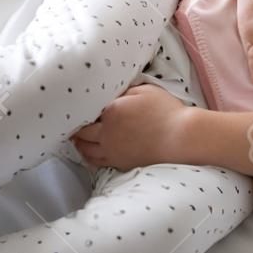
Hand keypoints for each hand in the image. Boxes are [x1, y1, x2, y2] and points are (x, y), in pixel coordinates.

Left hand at [70, 84, 191, 170]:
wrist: (181, 137)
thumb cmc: (167, 112)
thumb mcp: (146, 90)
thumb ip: (125, 90)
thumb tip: (113, 94)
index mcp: (111, 111)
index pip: (87, 110)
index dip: (81, 108)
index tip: (77, 105)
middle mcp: (107, 133)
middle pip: (81, 132)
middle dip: (75, 127)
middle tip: (71, 123)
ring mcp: (112, 150)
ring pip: (85, 149)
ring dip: (78, 143)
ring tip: (76, 139)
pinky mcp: (120, 162)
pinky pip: (96, 162)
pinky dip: (88, 156)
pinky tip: (88, 153)